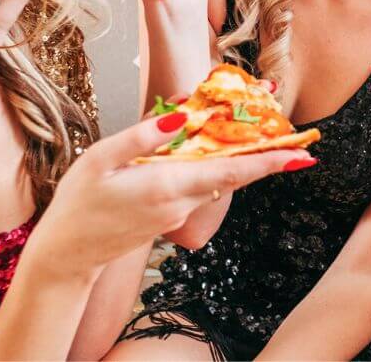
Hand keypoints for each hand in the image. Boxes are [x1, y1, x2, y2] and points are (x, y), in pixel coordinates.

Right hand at [26, 112, 310, 280]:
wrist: (68, 254)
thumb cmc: (78, 204)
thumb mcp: (100, 159)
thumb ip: (142, 136)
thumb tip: (182, 117)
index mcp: (167, 185)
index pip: (230, 171)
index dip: (269, 162)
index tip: (302, 155)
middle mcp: (181, 202)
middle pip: (236, 174)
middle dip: (269, 156)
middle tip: (302, 141)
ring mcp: (179, 212)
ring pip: (220, 179)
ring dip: (244, 158)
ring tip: (266, 130)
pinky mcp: (172, 215)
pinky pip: (203, 185)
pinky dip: (219, 166)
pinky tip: (221, 145)